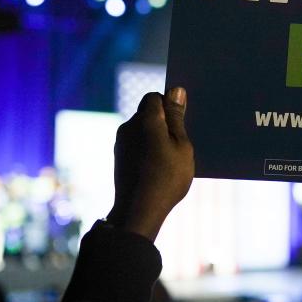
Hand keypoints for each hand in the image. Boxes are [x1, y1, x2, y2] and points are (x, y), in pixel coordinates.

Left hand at [107, 87, 194, 240]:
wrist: (138, 211)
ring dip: (155, 138)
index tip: (181, 125)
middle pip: (147, 113)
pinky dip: (147, 151)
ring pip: (142, 131)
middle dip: (163, 123)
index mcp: (145, 119)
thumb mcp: (181, 146)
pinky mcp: (119, 158)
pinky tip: (158, 168)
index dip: (169, 106)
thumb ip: (177, 117)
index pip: (155, 97)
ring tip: (169, 160)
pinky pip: (136, 145)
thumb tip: (175, 91)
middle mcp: (128, 127)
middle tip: (179, 144)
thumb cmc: (166, 178)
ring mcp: (121, 143)